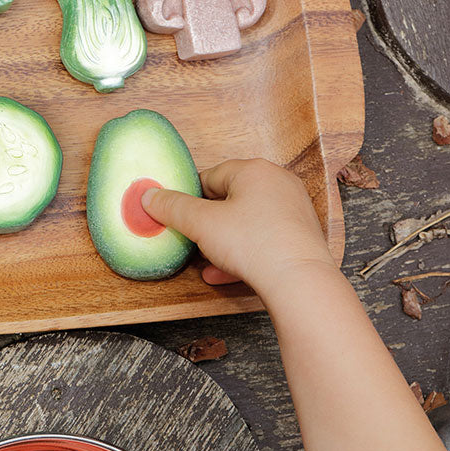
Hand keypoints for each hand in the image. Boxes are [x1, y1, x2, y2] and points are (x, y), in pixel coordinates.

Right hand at [142, 158, 334, 294]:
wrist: (298, 280)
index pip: (210, 176)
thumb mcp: (201, 224)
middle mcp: (278, 183)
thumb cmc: (254, 243)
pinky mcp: (299, 234)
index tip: (178, 216)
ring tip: (207, 259)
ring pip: (247, 221)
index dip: (190, 198)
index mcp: (254, 170)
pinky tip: (225, 271)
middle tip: (193, 239)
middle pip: (230, 198)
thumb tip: (150, 196)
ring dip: (223, 240)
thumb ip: (173, 208)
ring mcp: (292, 209)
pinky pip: (263, 238)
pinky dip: (243, 252)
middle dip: (208, 222)